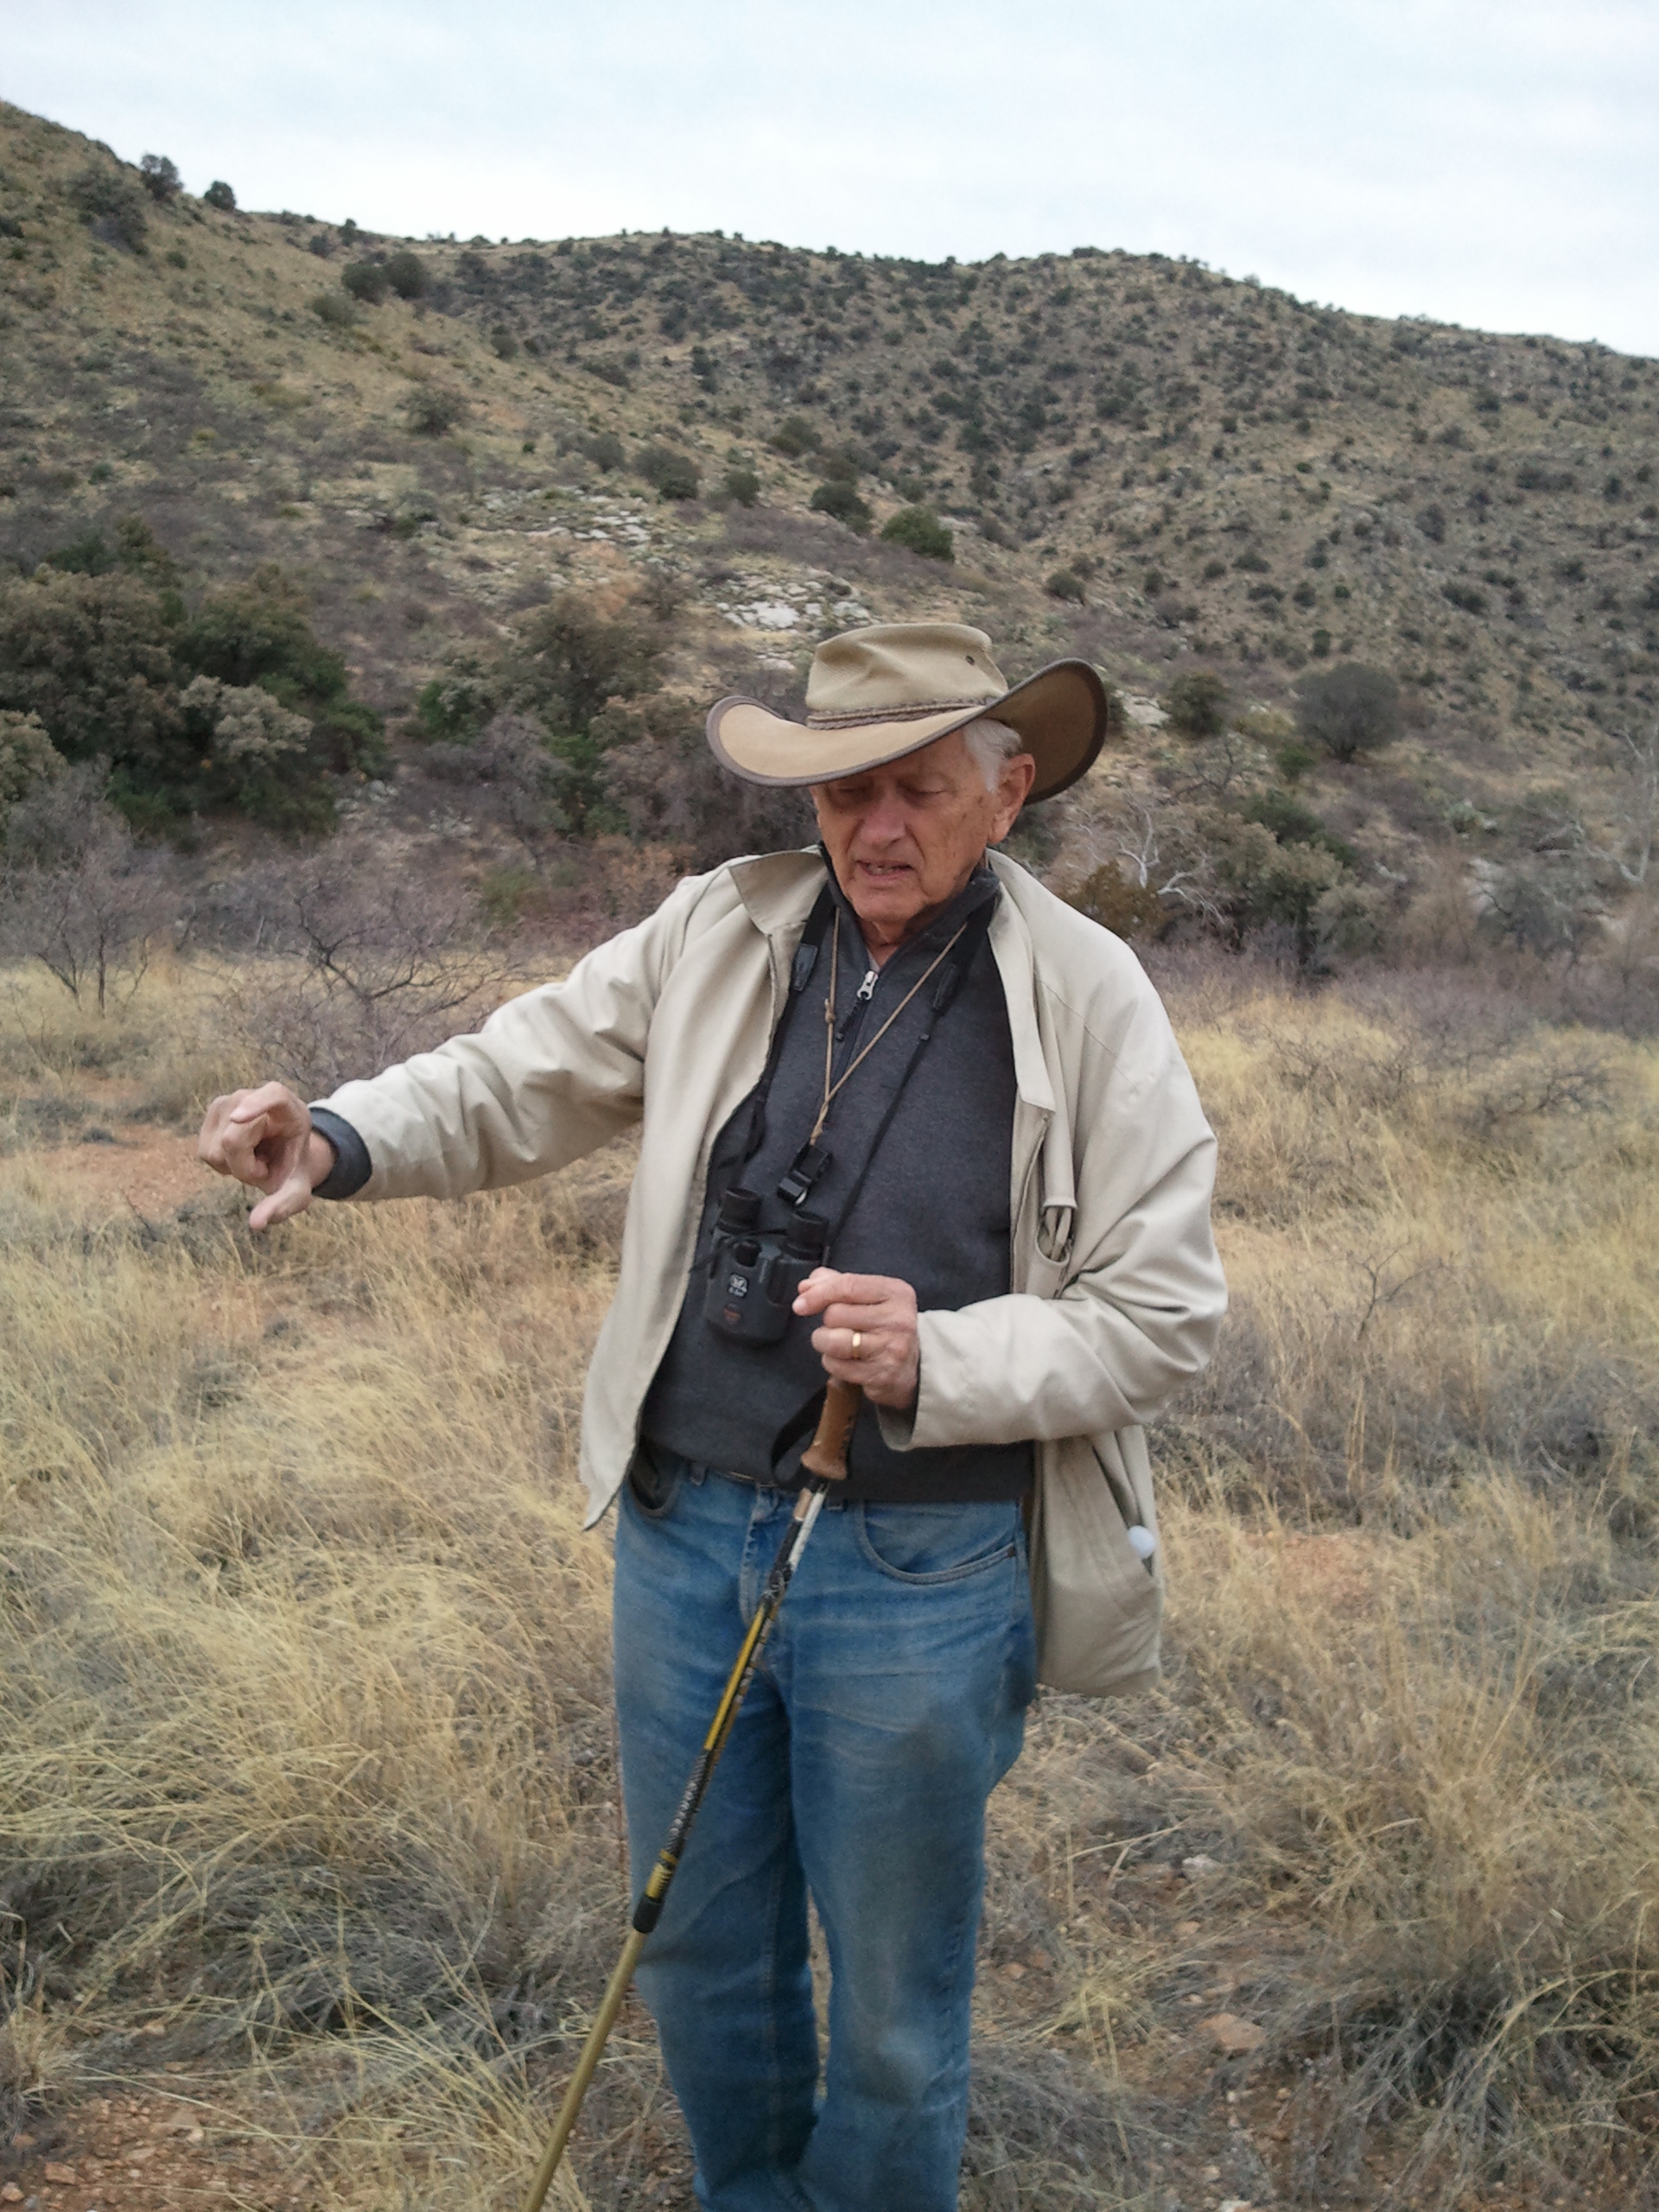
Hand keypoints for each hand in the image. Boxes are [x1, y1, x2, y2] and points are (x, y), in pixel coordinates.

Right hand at [198, 1082, 333, 1231]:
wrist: (280, 1153)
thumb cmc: (291, 1167)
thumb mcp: (297, 1188)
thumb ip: (285, 1204)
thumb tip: (256, 1224)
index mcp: (287, 1107)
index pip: (273, 1096)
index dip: (256, 1105)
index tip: (237, 1118)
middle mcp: (254, 1096)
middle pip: (233, 1140)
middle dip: (246, 1168)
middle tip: (264, 1169)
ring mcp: (229, 1102)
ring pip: (215, 1149)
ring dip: (234, 1167)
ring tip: (253, 1159)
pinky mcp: (211, 1113)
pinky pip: (205, 1152)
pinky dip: (221, 1164)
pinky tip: (238, 1156)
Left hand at [793, 1268, 919, 1412]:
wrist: (913, 1365)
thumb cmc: (884, 1325)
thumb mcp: (870, 1296)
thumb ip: (838, 1283)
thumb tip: (806, 1286)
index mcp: (896, 1293)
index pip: (848, 1286)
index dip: (818, 1293)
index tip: (800, 1303)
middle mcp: (898, 1319)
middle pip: (836, 1314)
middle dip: (827, 1322)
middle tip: (839, 1327)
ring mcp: (891, 1349)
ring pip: (833, 1341)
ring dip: (824, 1342)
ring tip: (836, 1343)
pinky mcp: (881, 1375)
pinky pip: (836, 1366)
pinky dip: (832, 1363)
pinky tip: (846, 1360)